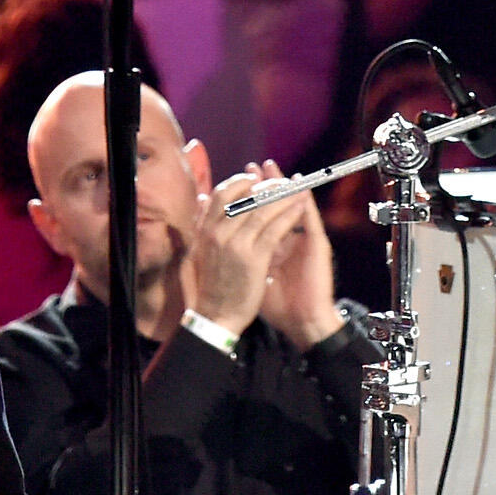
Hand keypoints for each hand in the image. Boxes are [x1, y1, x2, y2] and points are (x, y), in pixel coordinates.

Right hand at [184, 169, 303, 333]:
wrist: (215, 316)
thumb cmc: (208, 285)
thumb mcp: (196, 251)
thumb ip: (201, 224)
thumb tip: (203, 198)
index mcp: (204, 231)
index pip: (220, 194)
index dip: (239, 182)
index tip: (254, 178)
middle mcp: (218, 234)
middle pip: (245, 198)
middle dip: (266, 186)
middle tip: (280, 181)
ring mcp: (236, 245)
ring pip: (262, 211)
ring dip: (282, 196)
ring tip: (296, 189)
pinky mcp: (254, 259)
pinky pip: (274, 230)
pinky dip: (288, 216)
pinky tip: (299, 208)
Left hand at [254, 171, 344, 349]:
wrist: (301, 320)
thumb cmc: (276, 303)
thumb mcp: (252, 275)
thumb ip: (239, 255)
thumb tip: (215, 237)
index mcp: (273, 244)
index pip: (261, 214)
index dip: (250, 196)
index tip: (238, 182)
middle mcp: (289, 238)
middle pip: (276, 204)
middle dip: (265, 184)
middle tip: (255, 167)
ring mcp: (304, 240)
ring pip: (294, 205)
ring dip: (284, 185)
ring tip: (274, 169)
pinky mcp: (318, 246)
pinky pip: (311, 219)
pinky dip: (304, 202)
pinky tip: (298, 188)